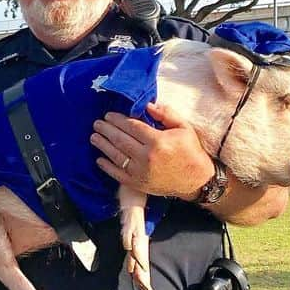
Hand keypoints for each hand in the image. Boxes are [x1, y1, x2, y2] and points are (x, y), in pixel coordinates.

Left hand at [91, 99, 215, 199]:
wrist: (195, 180)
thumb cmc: (190, 151)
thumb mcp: (183, 128)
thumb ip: (166, 114)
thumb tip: (147, 105)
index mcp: (158, 141)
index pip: (132, 127)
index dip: (118, 120)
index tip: (109, 115)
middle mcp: (146, 157)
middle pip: (121, 140)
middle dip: (106, 130)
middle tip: (97, 123)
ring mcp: (140, 172)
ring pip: (116, 156)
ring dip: (103, 145)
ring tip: (94, 137)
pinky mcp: (137, 184)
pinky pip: (117, 174)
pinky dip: (106, 166)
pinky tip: (99, 158)